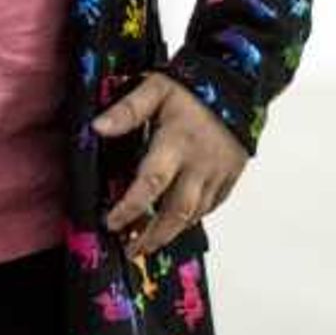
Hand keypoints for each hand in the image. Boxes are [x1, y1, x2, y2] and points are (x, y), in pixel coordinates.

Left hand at [94, 75, 243, 257]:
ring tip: (147, 242)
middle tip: (131, 250)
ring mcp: (219, 174)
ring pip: (195, 214)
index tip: (112, 223)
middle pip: (177, 211)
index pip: (152, 183)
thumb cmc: (191, 88)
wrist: (238, 84)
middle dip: (152, 235)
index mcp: (177, 143)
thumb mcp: (155, 89)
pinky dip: (191, 218)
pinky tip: (174, 223)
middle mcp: (200, 164)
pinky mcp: (231, 177)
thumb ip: (127, 110)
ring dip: (170, 232)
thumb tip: (97, 128)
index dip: (131, 207)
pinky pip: (211, 207)